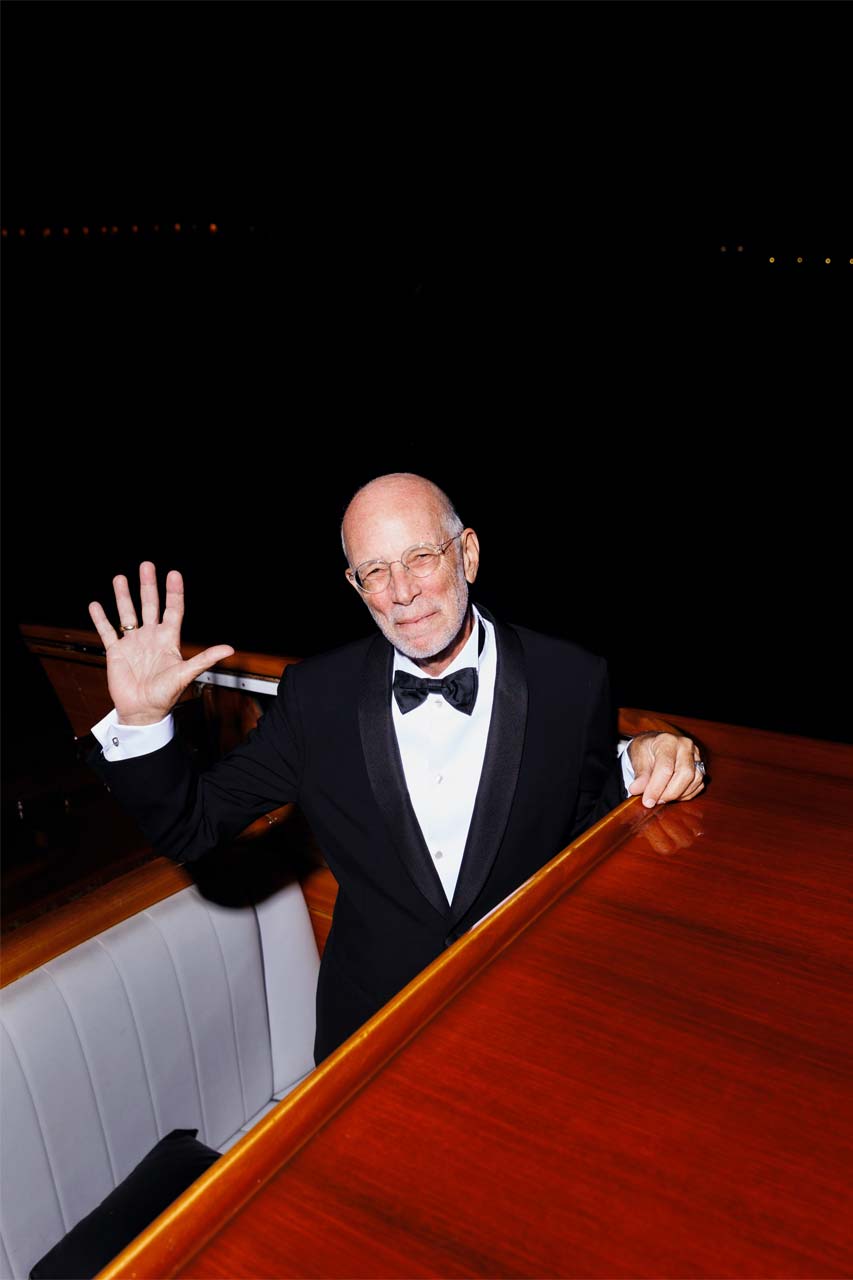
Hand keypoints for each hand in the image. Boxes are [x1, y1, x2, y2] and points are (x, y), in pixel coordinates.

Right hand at [88, 562, 233, 724]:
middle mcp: (151, 637)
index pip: (173, 610)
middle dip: (147, 585)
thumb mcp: (186, 674)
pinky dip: (101, 619)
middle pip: (150, 605)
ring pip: (127, 614)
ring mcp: (133, 643)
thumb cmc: (165, 695)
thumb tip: (229, 649)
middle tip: (146, 565)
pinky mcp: (116, 652)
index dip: (174, 592)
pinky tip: (96, 604)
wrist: (142, 712)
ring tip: (120, 578)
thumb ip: (205, 659)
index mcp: (168, 640)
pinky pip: (107, 631)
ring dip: (123, 596)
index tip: (173, 573)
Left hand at [627, 731, 705, 807]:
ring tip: (662, 797)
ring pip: (695, 780)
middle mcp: (685, 746)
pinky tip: (673, 795)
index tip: (647, 801)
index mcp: (667, 741)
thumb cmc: (646, 750)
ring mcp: (696, 755)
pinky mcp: (701, 766)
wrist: (654, 745)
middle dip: (670, 793)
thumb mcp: (637, 759)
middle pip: (685, 774)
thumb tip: (636, 790)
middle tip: (656, 801)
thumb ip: (640, 776)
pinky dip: (686, 794)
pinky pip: (699, 785)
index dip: (656, 787)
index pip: (665, 768)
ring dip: (679, 794)